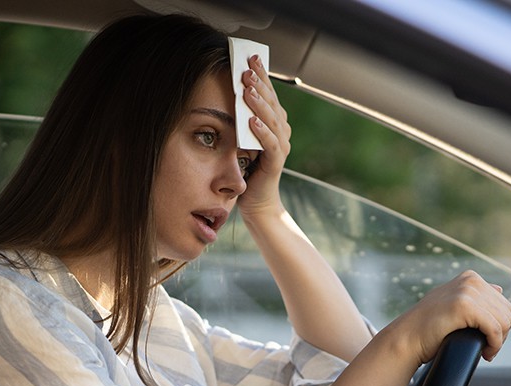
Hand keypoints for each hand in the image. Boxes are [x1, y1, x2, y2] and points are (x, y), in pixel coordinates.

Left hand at [237, 54, 290, 217]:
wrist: (256, 203)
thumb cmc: (247, 170)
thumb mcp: (241, 139)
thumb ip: (240, 120)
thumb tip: (230, 94)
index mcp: (273, 124)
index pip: (268, 94)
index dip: (262, 75)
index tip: (251, 58)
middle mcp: (281, 132)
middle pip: (272, 102)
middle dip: (260, 83)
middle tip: (247, 68)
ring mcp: (280, 147)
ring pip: (272, 119)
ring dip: (259, 103)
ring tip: (248, 89)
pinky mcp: (275, 163)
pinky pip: (270, 144)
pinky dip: (261, 131)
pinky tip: (251, 120)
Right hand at [386, 270, 510, 365]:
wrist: (406, 339)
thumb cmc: (427, 328)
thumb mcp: (453, 303)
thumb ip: (474, 295)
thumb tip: (499, 289)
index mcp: (470, 277)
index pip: (503, 304)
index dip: (498, 325)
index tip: (486, 340)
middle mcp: (471, 280)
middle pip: (506, 312)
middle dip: (500, 334)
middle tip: (486, 348)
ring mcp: (467, 291)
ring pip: (504, 322)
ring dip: (498, 341)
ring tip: (485, 350)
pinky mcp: (465, 306)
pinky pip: (495, 329)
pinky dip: (494, 345)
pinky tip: (485, 353)